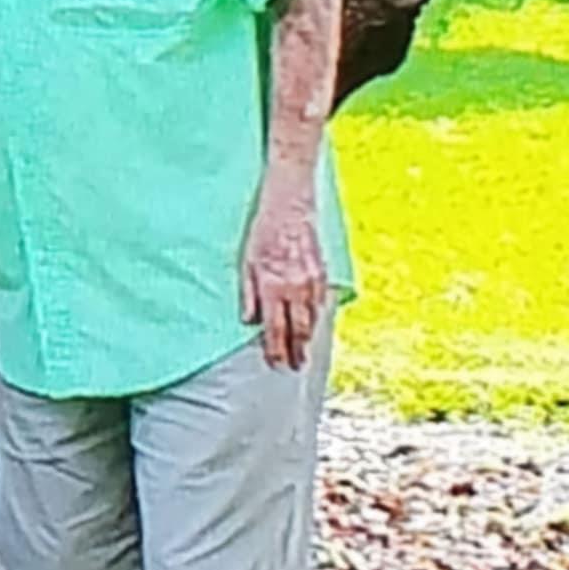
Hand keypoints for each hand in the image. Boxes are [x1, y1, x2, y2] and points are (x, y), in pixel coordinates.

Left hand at [241, 169, 328, 369]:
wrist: (291, 202)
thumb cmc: (263, 229)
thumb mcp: (245, 259)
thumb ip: (247, 293)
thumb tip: (248, 320)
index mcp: (273, 285)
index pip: (275, 328)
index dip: (275, 349)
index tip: (275, 363)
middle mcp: (295, 287)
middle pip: (298, 330)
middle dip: (296, 351)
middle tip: (293, 366)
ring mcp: (313, 281)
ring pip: (313, 319)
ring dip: (308, 338)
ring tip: (304, 353)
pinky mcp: (323, 272)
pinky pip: (321, 303)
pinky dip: (317, 317)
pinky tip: (314, 324)